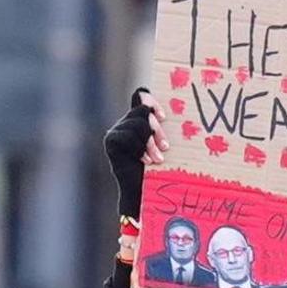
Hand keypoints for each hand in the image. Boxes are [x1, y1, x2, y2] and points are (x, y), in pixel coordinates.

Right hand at [105, 91, 155, 222]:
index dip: (151, 101)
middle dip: (157, 129)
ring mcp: (117, 130)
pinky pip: (128, 136)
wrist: (141, 192)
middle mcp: (126, 122)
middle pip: (142, 110)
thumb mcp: (164, 145)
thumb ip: (163, 128)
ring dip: (150, 143)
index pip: (141, 95)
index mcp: (139, 119)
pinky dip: (139, 149)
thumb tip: (176, 113)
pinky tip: (144, 161)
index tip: (164, 117)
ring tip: (157, 159)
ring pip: (138, 123)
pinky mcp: (111, 140)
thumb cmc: (158, 170)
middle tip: (166, 147)